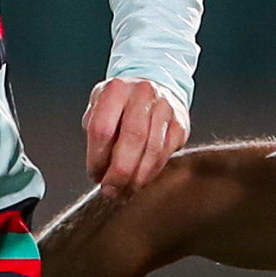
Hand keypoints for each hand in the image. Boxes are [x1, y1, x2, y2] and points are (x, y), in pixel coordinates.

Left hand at [82, 77, 188, 198]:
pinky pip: (166, 155)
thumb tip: (100, 170)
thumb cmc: (121, 104)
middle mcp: (142, 94)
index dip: (97, 158)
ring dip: (136, 178)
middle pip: (131, 139)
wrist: (155, 84)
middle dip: (119, 173)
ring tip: (125, 191)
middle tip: (110, 191)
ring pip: (152, 150)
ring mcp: (165, 108)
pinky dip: (151, 173)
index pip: (102, 129)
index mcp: (116, 89)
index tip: (95, 176)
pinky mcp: (180, 124)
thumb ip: (95, 133)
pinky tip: (140, 180)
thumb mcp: (100, 108)